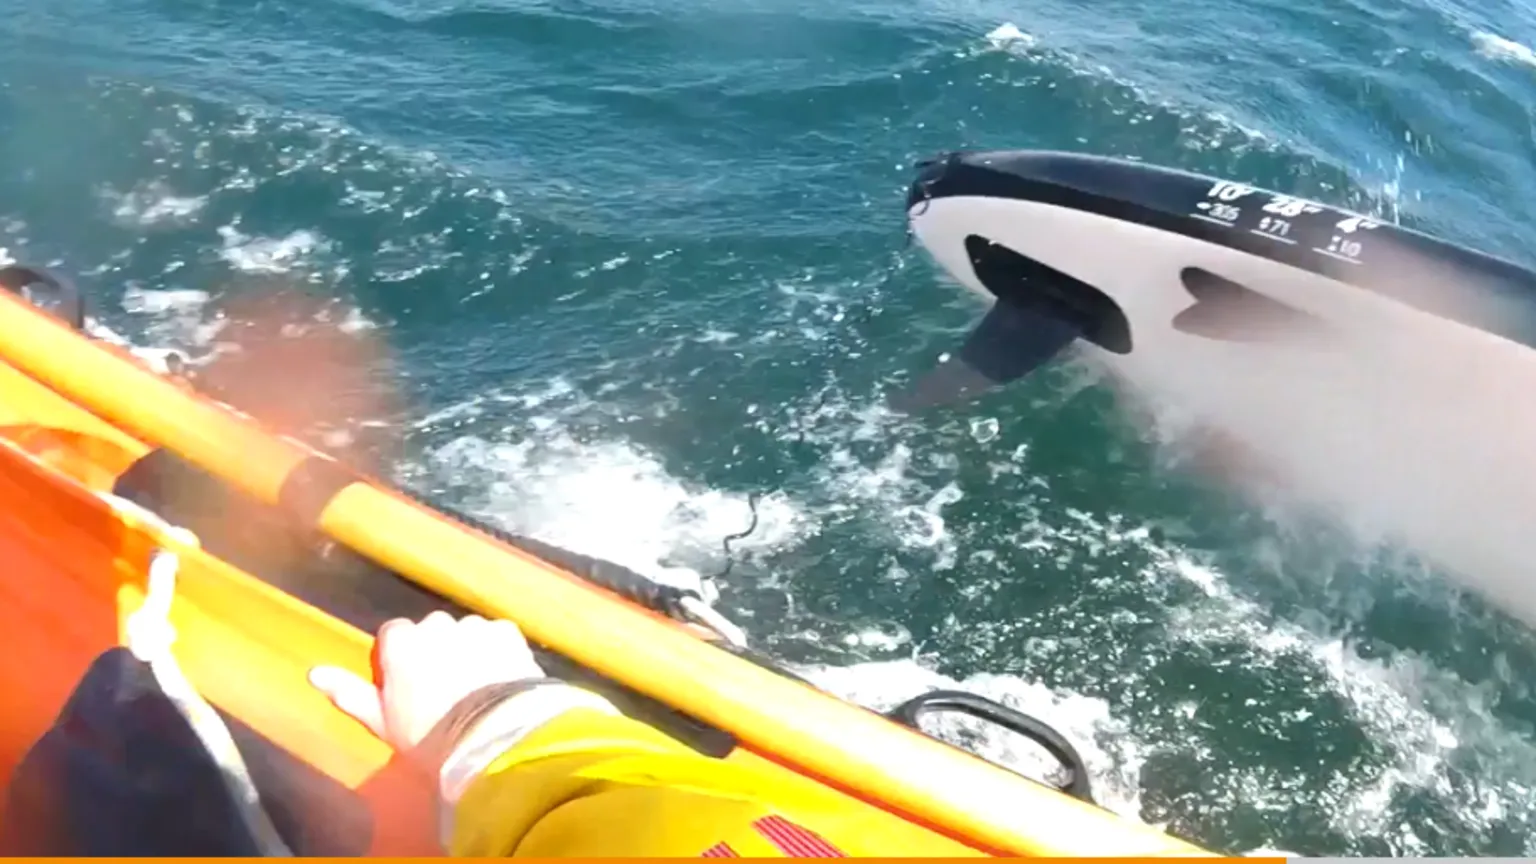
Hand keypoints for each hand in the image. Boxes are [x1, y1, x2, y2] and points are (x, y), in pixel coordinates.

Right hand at [309, 611, 545, 750]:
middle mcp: (436, 624)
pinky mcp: (508, 632)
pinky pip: (497, 638)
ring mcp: (474, 626)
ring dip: (469, 652)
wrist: (491, 738)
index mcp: (401, 642)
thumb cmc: (428, 735)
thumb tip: (314, 673)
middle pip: (432, 631)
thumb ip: (349, 692)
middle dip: (437, 651)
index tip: (409, 686)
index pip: (395, 636)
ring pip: (467, 634)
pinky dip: (498, 654)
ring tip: (476, 690)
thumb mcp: (381, 720)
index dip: (402, 660)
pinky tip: (500, 682)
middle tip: (445, 690)